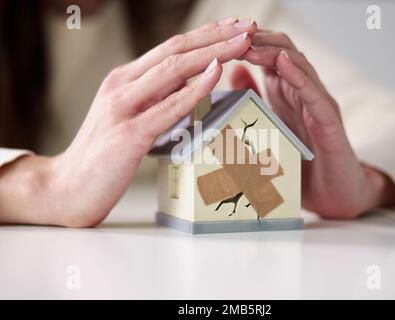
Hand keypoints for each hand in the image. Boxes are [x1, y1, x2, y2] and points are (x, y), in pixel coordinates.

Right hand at [0, 18, 256, 226]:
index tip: (233, 27)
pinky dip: (194, 88)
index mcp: (124, 80)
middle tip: (247, 26)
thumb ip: (155, 99)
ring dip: (213, 52)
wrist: (68, 188)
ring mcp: (123, 107)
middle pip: (175, 50)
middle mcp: (122, 85)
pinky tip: (215, 72)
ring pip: (173, 69)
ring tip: (243, 42)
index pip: (170, 48)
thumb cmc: (103, 156)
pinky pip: (168, 107)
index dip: (204, 35)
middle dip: (216, 35)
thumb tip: (188, 85)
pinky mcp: (128, 134)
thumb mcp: (130, 117)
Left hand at [229, 30, 394, 218]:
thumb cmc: (302, 164)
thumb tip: (233, 72)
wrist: (335, 195)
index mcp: (286, 93)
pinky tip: (282, 63)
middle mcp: (302, 93)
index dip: (245, 44)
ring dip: (272, 52)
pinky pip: (313, 93)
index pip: (267, 56)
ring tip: (248, 44)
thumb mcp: (270, 130)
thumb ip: (255, 101)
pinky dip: (298, 76)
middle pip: (281, 52)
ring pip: (298, 65)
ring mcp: (317, 104)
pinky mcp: (329, 121)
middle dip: (256, 41)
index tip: (219, 38)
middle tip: (230, 35)